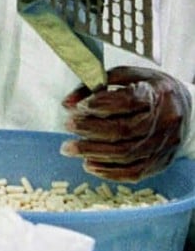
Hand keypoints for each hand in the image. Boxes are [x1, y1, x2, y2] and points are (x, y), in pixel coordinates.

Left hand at [61, 66, 191, 181]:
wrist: (187, 111)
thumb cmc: (150, 90)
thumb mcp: (126, 76)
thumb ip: (95, 85)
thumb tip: (67, 103)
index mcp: (158, 95)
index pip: (127, 102)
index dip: (98, 105)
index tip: (77, 107)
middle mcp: (164, 122)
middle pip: (123, 130)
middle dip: (89, 130)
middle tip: (67, 126)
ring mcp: (163, 145)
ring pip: (125, 154)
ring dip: (92, 152)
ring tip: (69, 147)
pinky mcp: (160, 163)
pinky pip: (134, 173)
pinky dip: (108, 171)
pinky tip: (88, 164)